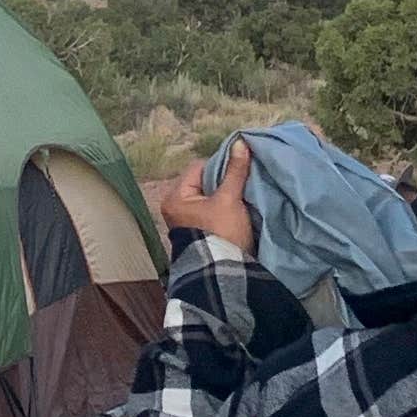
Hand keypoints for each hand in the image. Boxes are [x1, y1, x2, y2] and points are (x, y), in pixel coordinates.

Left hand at [149, 135, 255, 257]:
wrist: (225, 273)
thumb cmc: (222, 233)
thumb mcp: (230, 199)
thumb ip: (235, 171)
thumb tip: (241, 142)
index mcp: (175, 198)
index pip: (198, 167)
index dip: (220, 166)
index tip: (238, 172)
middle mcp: (175, 208)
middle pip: (203, 182)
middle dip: (223, 181)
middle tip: (242, 184)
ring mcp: (186, 222)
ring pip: (209, 197)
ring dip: (225, 195)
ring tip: (241, 196)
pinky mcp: (198, 232)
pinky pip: (211, 210)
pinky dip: (223, 208)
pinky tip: (237, 209)